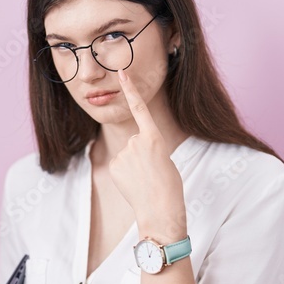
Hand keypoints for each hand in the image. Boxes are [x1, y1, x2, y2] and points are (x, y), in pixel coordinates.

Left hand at [109, 68, 185, 234]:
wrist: (160, 209)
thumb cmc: (169, 186)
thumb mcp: (164, 159)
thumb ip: (148, 148)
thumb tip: (132, 150)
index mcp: (155, 137)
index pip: (140, 108)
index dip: (131, 89)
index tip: (122, 73)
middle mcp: (136, 141)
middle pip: (135, 140)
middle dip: (142, 153)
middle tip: (152, 171)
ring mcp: (124, 154)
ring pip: (127, 154)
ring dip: (134, 164)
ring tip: (145, 179)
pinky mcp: (114, 166)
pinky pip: (120, 164)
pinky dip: (126, 173)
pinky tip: (134, 183)